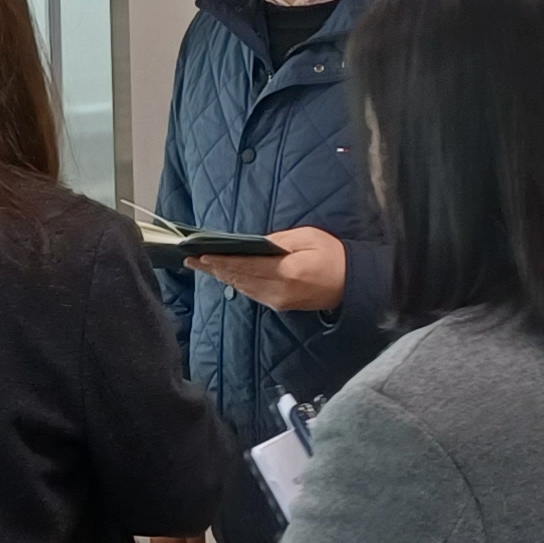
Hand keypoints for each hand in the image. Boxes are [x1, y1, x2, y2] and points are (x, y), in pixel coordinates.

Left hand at [187, 227, 348, 312]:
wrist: (353, 283)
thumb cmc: (333, 255)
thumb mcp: (307, 237)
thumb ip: (277, 241)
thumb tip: (252, 243)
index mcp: (286, 272)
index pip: (244, 266)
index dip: (220, 261)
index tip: (200, 255)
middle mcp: (278, 291)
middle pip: (238, 279)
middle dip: (214, 268)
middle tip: (191, 259)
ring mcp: (278, 301)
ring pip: (242, 288)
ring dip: (221, 276)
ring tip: (201, 266)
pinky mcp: (280, 305)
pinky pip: (252, 293)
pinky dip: (236, 282)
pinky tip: (225, 275)